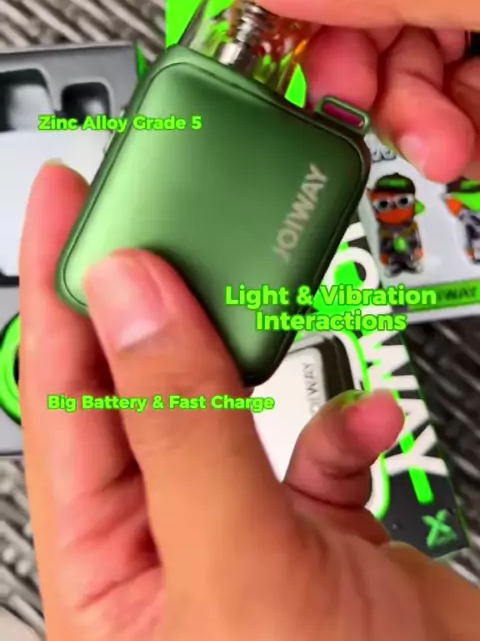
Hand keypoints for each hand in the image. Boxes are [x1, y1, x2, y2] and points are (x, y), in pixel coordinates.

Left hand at [19, 163, 479, 639]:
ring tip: (248, 283)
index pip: (60, 396)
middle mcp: (167, 543)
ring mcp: (246, 531)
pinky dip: (344, 419)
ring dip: (250, 348)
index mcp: (104, 568)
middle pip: (143, 384)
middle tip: (159, 211)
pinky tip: (360, 415)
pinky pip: (321, 444)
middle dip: (153, 296)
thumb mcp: (231, 572)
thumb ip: (180, 426)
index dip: (60, 288)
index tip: (68, 204)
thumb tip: (134, 300)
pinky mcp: (320, 529)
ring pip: (231, 400)